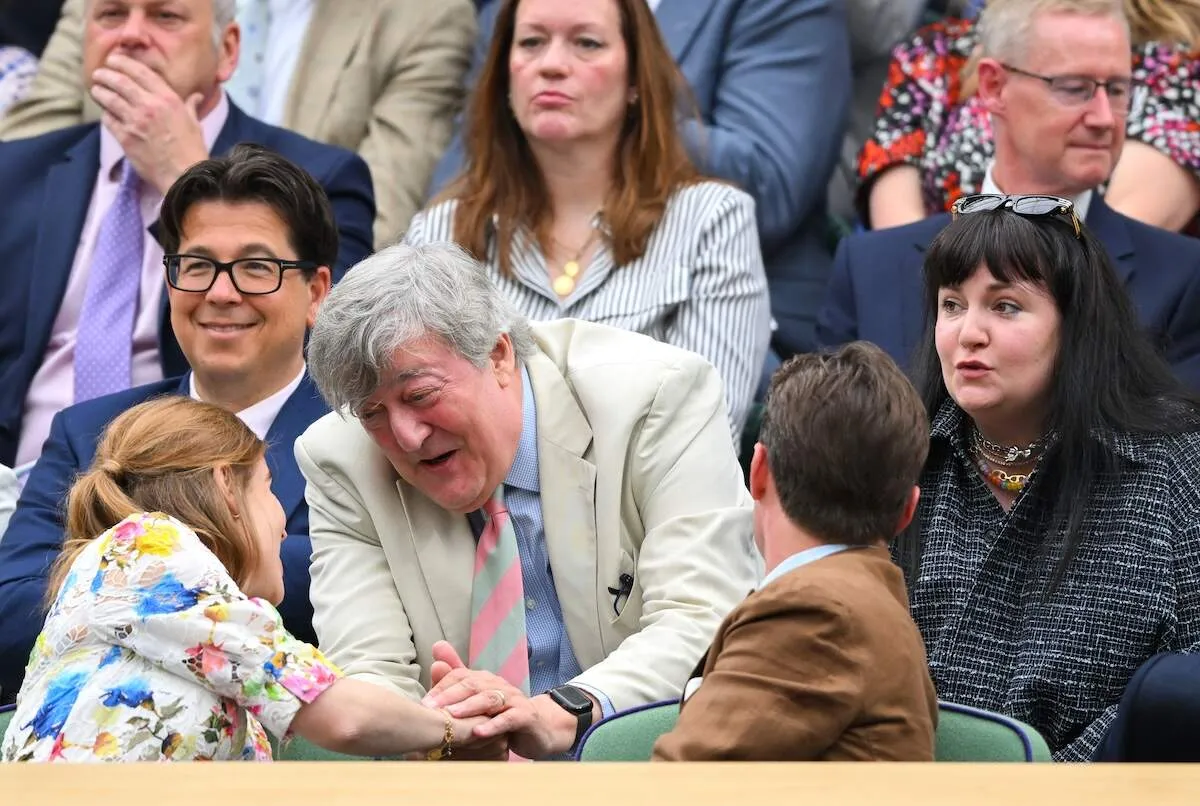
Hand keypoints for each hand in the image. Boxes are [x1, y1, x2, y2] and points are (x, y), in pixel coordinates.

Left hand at [90, 53, 209, 193]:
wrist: (184, 175)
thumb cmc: (192, 149)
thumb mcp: (194, 123)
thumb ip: (190, 106)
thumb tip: (196, 96)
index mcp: (168, 99)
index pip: (140, 72)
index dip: (123, 62)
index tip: (114, 60)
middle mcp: (150, 106)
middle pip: (119, 81)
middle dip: (105, 74)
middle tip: (99, 73)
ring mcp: (135, 122)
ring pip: (109, 98)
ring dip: (100, 91)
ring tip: (96, 89)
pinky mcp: (125, 138)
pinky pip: (108, 120)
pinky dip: (105, 114)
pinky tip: (106, 113)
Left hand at [422, 646, 579, 758]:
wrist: (540, 728)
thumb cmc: (504, 714)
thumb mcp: (479, 698)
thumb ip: (457, 675)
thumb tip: (436, 648)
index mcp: (485, 680)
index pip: (460, 676)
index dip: (441, 687)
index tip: (424, 702)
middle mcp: (498, 685)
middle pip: (472, 685)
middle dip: (450, 696)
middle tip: (430, 708)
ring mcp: (513, 700)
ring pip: (489, 699)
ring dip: (469, 707)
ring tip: (451, 715)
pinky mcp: (525, 717)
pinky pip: (509, 719)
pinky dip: (494, 726)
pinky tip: (478, 733)